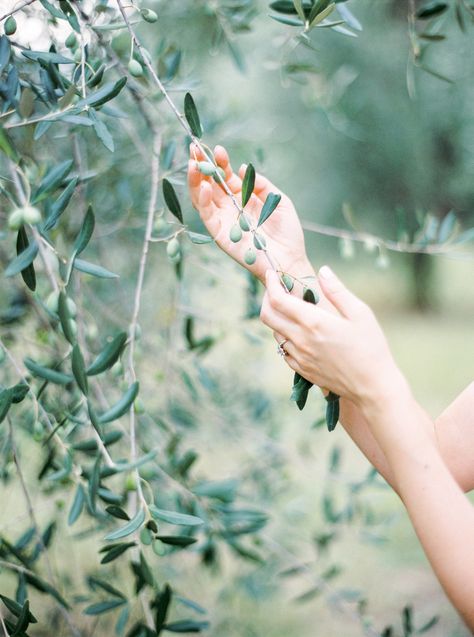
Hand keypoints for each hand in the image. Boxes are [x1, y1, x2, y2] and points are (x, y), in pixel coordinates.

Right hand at [187, 144, 312, 283]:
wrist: (289, 259)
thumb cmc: (287, 232)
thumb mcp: (277, 200)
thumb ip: (261, 184)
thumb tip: (241, 168)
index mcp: (243, 198)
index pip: (225, 177)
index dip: (220, 163)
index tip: (218, 149)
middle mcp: (230, 208)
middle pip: (209, 184)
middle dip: (200, 167)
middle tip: (194, 149)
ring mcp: (223, 220)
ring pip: (202, 198)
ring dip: (195, 181)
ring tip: (194, 164)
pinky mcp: (219, 234)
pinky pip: (206, 216)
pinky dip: (202, 201)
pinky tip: (205, 186)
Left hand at [260, 266, 404, 406]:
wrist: (372, 387)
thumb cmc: (371, 348)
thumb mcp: (360, 313)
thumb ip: (338, 291)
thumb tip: (323, 270)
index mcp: (313, 322)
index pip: (278, 299)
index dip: (271, 283)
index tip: (272, 273)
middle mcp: (301, 340)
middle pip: (267, 316)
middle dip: (266, 298)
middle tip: (276, 289)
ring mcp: (299, 357)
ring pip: (275, 333)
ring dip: (277, 318)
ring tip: (290, 309)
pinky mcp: (302, 370)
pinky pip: (283, 350)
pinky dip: (284, 337)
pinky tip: (298, 332)